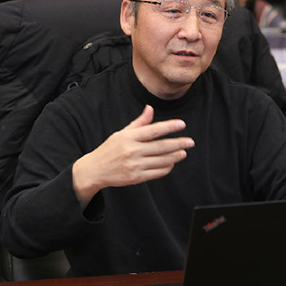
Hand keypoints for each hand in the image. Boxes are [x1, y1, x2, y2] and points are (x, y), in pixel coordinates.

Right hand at [72, 105, 192, 207]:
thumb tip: (150, 108)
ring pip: (161, 161)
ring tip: (184, 152)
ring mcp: (134, 165)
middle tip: (190, 141)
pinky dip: (166, 168)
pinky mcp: (136, 177)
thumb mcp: (122, 133)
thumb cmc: (110, 149)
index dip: (169, 127)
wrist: (94, 170)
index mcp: (128, 137)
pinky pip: (156, 173)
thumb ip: (139, 122)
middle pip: (161, 146)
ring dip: (175, 156)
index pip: (153, 130)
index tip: (182, 124)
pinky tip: (172, 163)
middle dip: (178, 143)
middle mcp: (132, 151)